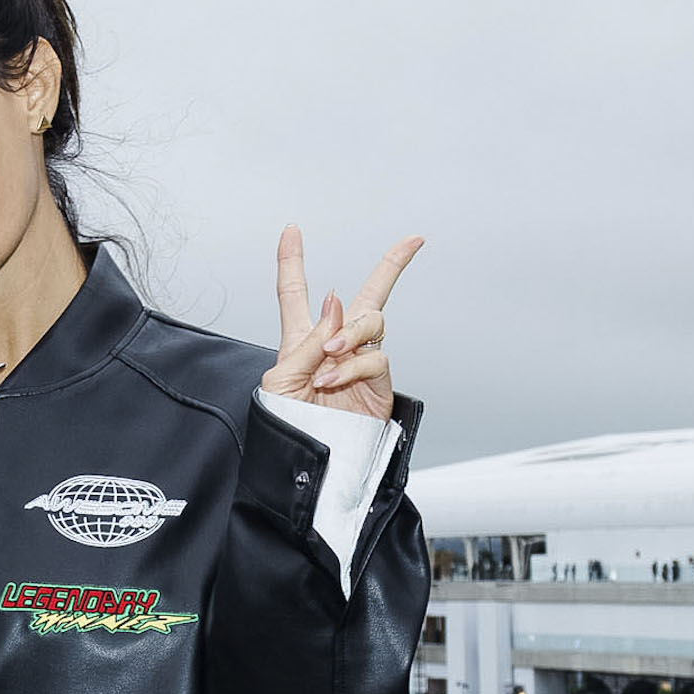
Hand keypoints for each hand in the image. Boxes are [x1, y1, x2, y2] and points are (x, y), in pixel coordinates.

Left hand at [261, 225, 422, 420]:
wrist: (312, 463)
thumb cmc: (289, 426)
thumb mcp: (281, 379)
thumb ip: (306, 339)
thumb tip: (337, 302)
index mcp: (301, 341)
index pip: (295, 294)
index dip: (291, 261)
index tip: (291, 231)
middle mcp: (334, 346)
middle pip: (365, 297)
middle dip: (392, 266)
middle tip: (412, 242)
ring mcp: (359, 362)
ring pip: (372, 320)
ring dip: (350, 331)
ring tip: (330, 355)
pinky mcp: (378, 383)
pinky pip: (375, 357)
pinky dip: (353, 365)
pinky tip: (334, 378)